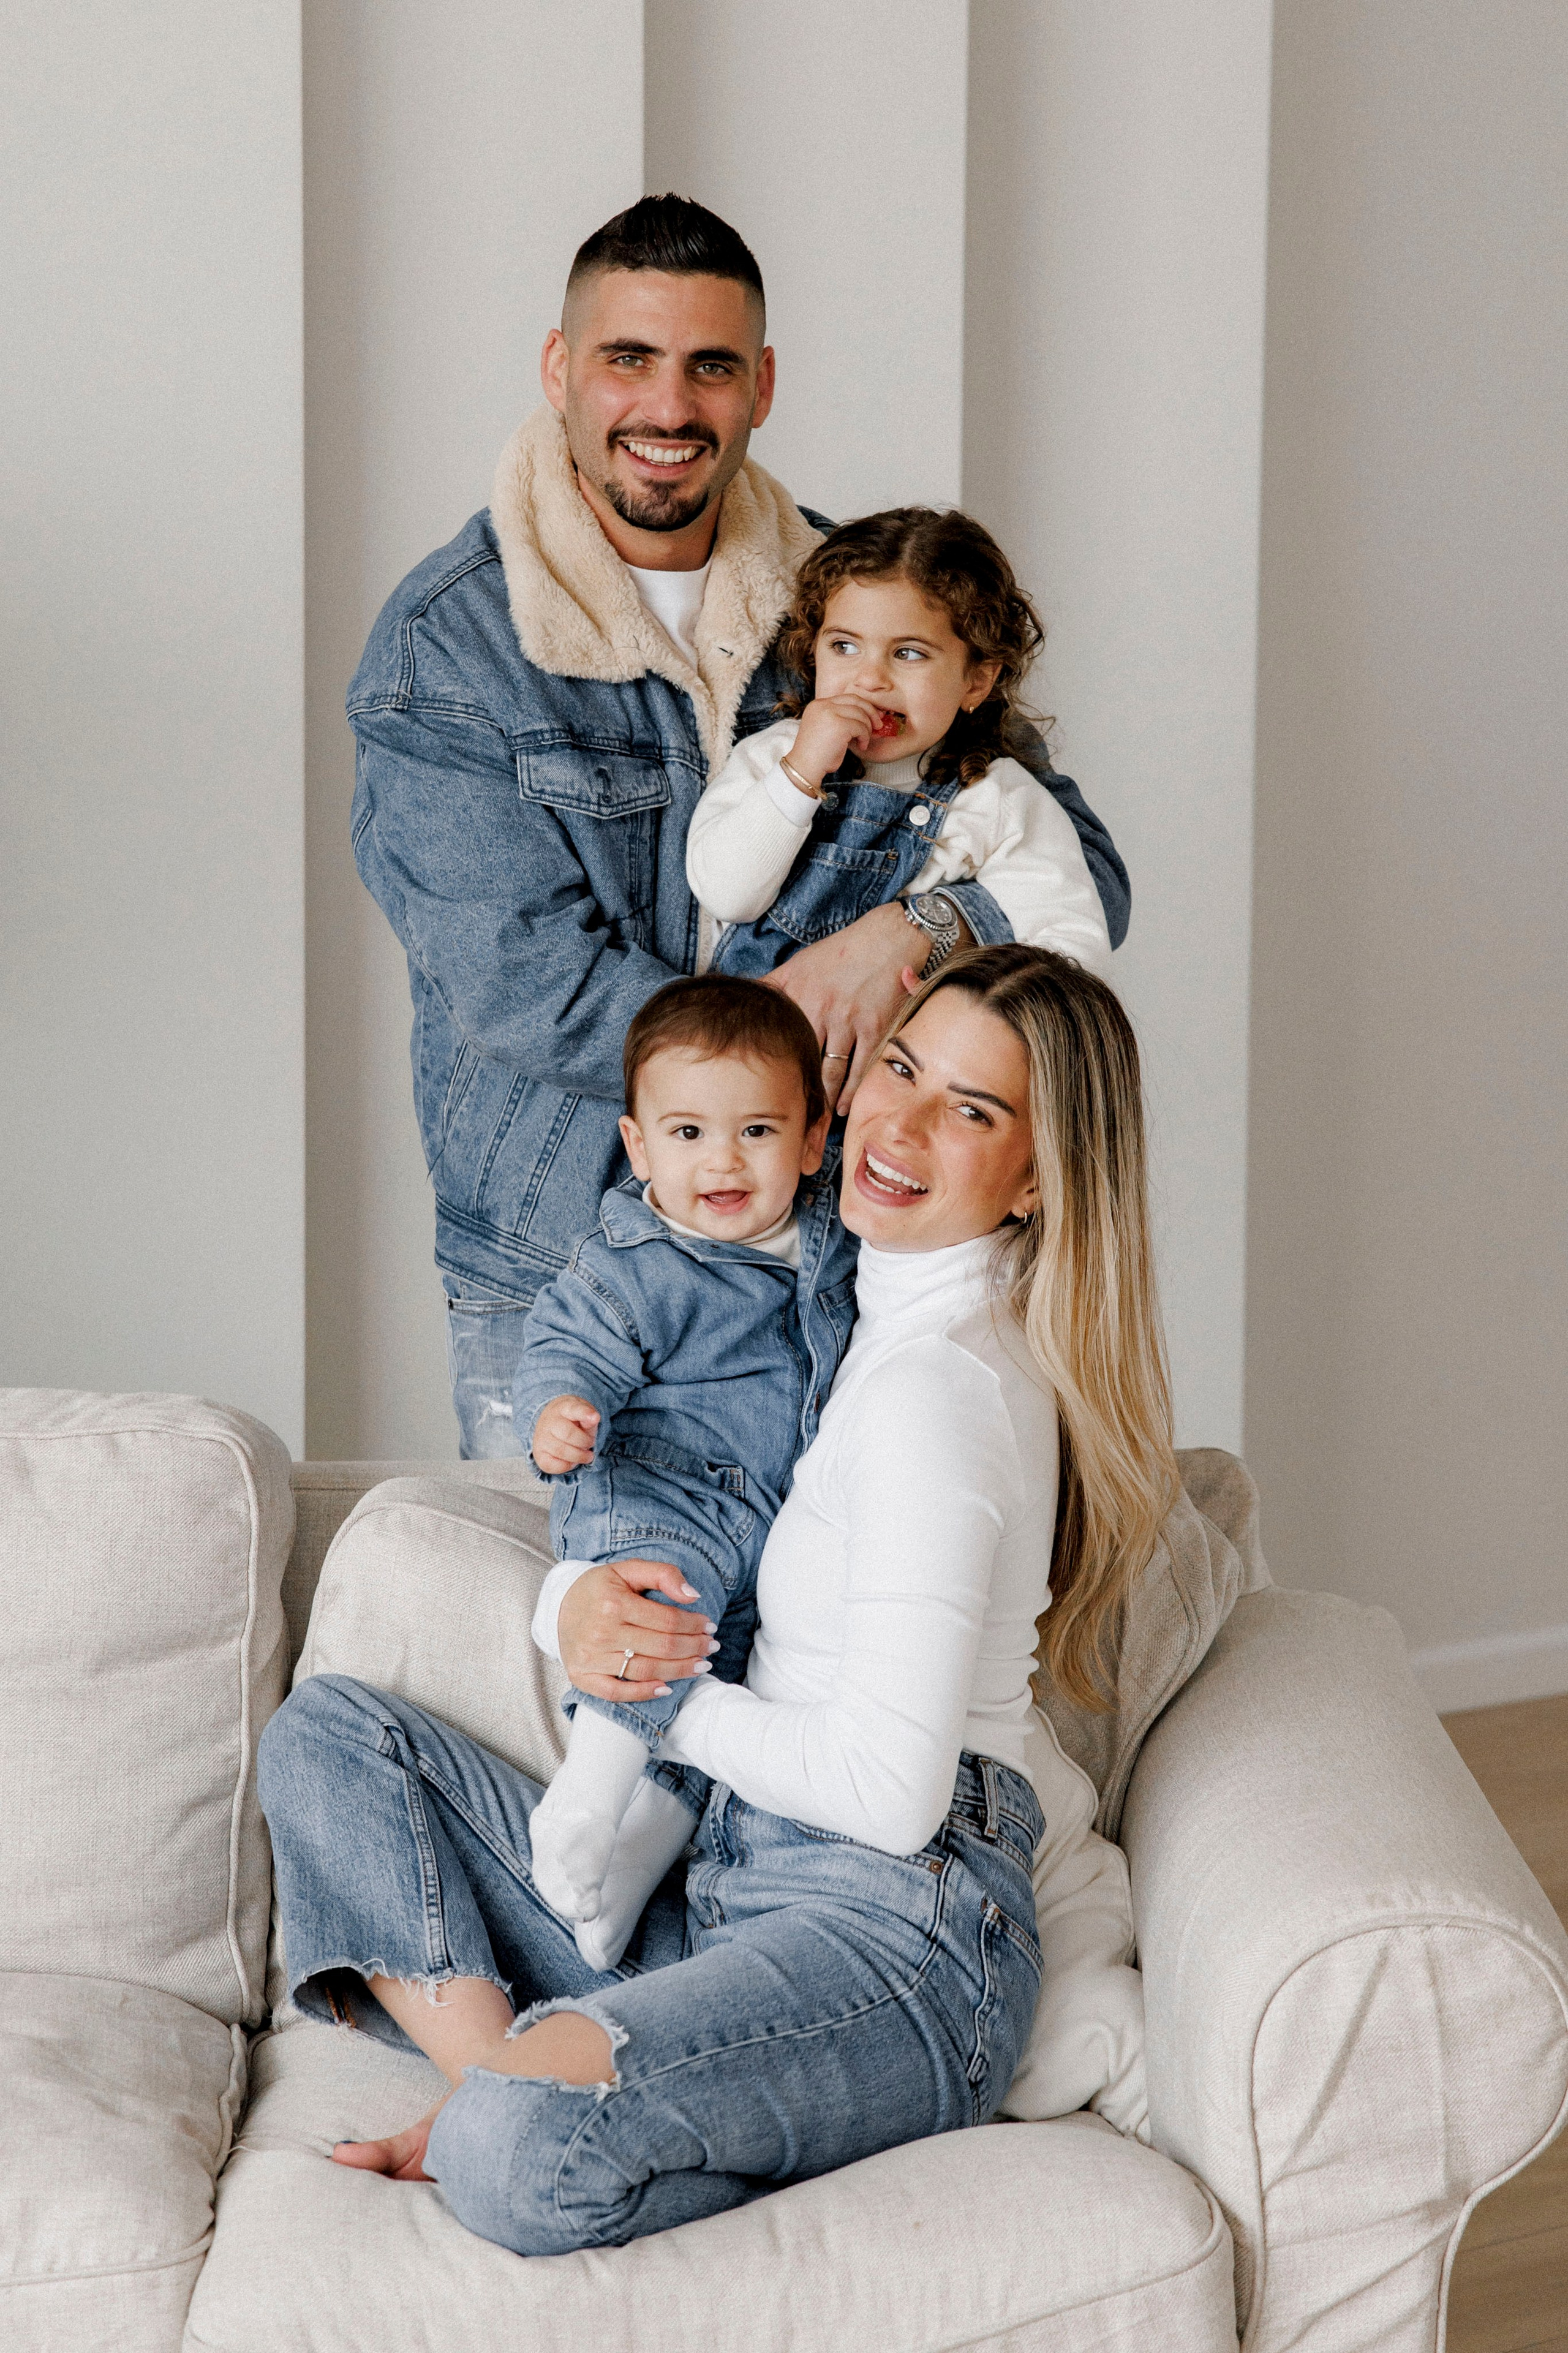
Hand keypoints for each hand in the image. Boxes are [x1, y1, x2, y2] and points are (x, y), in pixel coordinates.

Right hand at [530, 1394, 599, 1474]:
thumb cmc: (572, 1421)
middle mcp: (549, 1421)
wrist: (549, 1424)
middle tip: (590, 1443)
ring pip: (562, 1451)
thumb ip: (589, 1418)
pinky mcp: (539, 1455)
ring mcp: (541, 1438)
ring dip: (579, 1456)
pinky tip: (572, 1460)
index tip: (595, 1417)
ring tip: (587, 1455)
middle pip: (569, 1434)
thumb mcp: (583, 1414)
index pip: (574, 1409)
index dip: (585, 1414)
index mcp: (563, 1407)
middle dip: (585, 1442)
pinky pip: (554, 1465)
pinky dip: (568, 1466)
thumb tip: (594, 1418)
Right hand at [558, 1559, 719, 1703]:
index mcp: (614, 1602)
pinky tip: (666, 1688)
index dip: (694, 1626)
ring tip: (700, 1666)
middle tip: (712, 1647)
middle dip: (694, 1648)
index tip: (709, 1626)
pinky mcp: (582, 1677)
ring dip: (679, 1671)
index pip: (668, 1620)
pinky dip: (644, 1693)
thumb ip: (663, 1574)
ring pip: (646, 1671)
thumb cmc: (600, 1588)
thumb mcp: (628, 1569)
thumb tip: (693, 1595)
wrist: (558, 1605)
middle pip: (662, 1647)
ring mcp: (591, 1658)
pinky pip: (617, 1693)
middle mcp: (602, 1632)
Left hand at [768, 902, 966, 1110]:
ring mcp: (848, 1020)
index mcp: (798, 995)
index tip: (756, 1097)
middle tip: (785, 1124)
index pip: (778, 1042)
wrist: (889, 937)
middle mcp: (820, 1009)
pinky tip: (842, 1108)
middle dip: (793, 1096)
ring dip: (822, 1101)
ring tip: (812, 1124)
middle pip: (802, 1063)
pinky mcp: (875, 1027)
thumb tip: (743, 999)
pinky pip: (860, 1067)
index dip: (767, 1071)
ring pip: (830, 1072)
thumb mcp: (799, 963)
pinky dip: (851, 1091)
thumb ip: (773, 986)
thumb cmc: (842, 951)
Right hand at [787, 692, 895, 788]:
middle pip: (856, 700)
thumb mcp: (827, 730)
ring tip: (863, 741)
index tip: (873, 717)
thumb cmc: (818, 755)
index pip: (847, 698)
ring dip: (867, 729)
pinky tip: (861, 747)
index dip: (863, 706)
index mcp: (818, 704)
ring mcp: (830, 713)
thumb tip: (868, 715)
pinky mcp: (839, 725)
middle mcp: (823, 705)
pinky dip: (865, 737)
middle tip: (878, 725)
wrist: (805, 768)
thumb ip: (841, 719)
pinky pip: (861, 727)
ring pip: (860, 714)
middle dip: (871, 712)